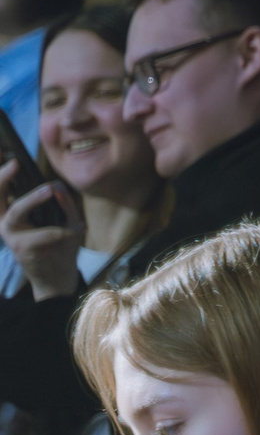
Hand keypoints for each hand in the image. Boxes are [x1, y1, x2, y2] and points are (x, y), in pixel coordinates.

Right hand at [2, 167, 88, 298]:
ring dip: (33, 198)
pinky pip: (42, 234)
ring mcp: (11, 236)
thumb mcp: (65, 220)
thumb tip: (58, 186)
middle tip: (15, 164)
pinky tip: (78, 228)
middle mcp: (6, 223)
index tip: (9, 157)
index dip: (1, 174)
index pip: (1, 191)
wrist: (59, 278)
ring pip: (16, 211)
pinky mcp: (22, 249)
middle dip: (2, 178)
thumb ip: (63, 204)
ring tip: (51, 188)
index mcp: (14, 214)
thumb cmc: (60, 246)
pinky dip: (61, 231)